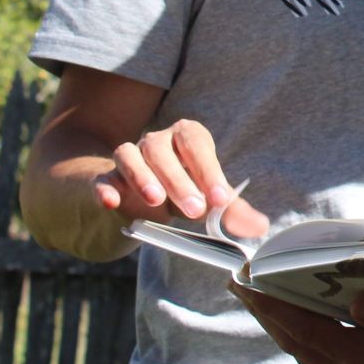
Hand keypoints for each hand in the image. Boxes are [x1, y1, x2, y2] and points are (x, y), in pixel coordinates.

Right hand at [98, 117, 267, 238]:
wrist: (139, 196)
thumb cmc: (183, 191)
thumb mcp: (207, 199)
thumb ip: (232, 211)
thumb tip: (261, 226)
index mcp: (186, 137)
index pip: (197, 144)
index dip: (209, 170)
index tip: (221, 199)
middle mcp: (156, 141)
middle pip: (162, 150)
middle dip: (180, 180)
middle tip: (195, 210)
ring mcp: (128, 156)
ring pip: (129, 155)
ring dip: (142, 177)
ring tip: (155, 201)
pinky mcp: (106, 177)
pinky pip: (102, 178)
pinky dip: (105, 188)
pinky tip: (112, 202)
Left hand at [233, 285, 363, 363]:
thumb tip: (357, 298)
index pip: (304, 328)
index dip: (272, 303)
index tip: (246, 276)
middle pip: (294, 338)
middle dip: (264, 308)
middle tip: (238, 278)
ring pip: (303, 346)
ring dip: (278, 320)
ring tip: (260, 292)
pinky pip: (320, 351)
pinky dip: (301, 331)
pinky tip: (301, 315)